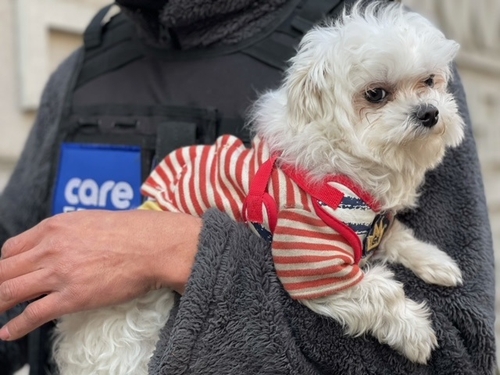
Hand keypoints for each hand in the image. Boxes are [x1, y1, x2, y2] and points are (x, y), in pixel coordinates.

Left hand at [0, 209, 200, 340]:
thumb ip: (68, 232)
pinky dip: (15, 327)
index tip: (8, 274)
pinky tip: (8, 333)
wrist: (153, 245)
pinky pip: (33, 314)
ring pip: (10, 291)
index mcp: (54, 227)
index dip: (5, 265)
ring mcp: (59, 273)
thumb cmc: (131, 231)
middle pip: (4, 270)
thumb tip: (60, 245)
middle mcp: (50, 248)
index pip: (11, 248)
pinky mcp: (72, 297)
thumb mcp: (90, 220)